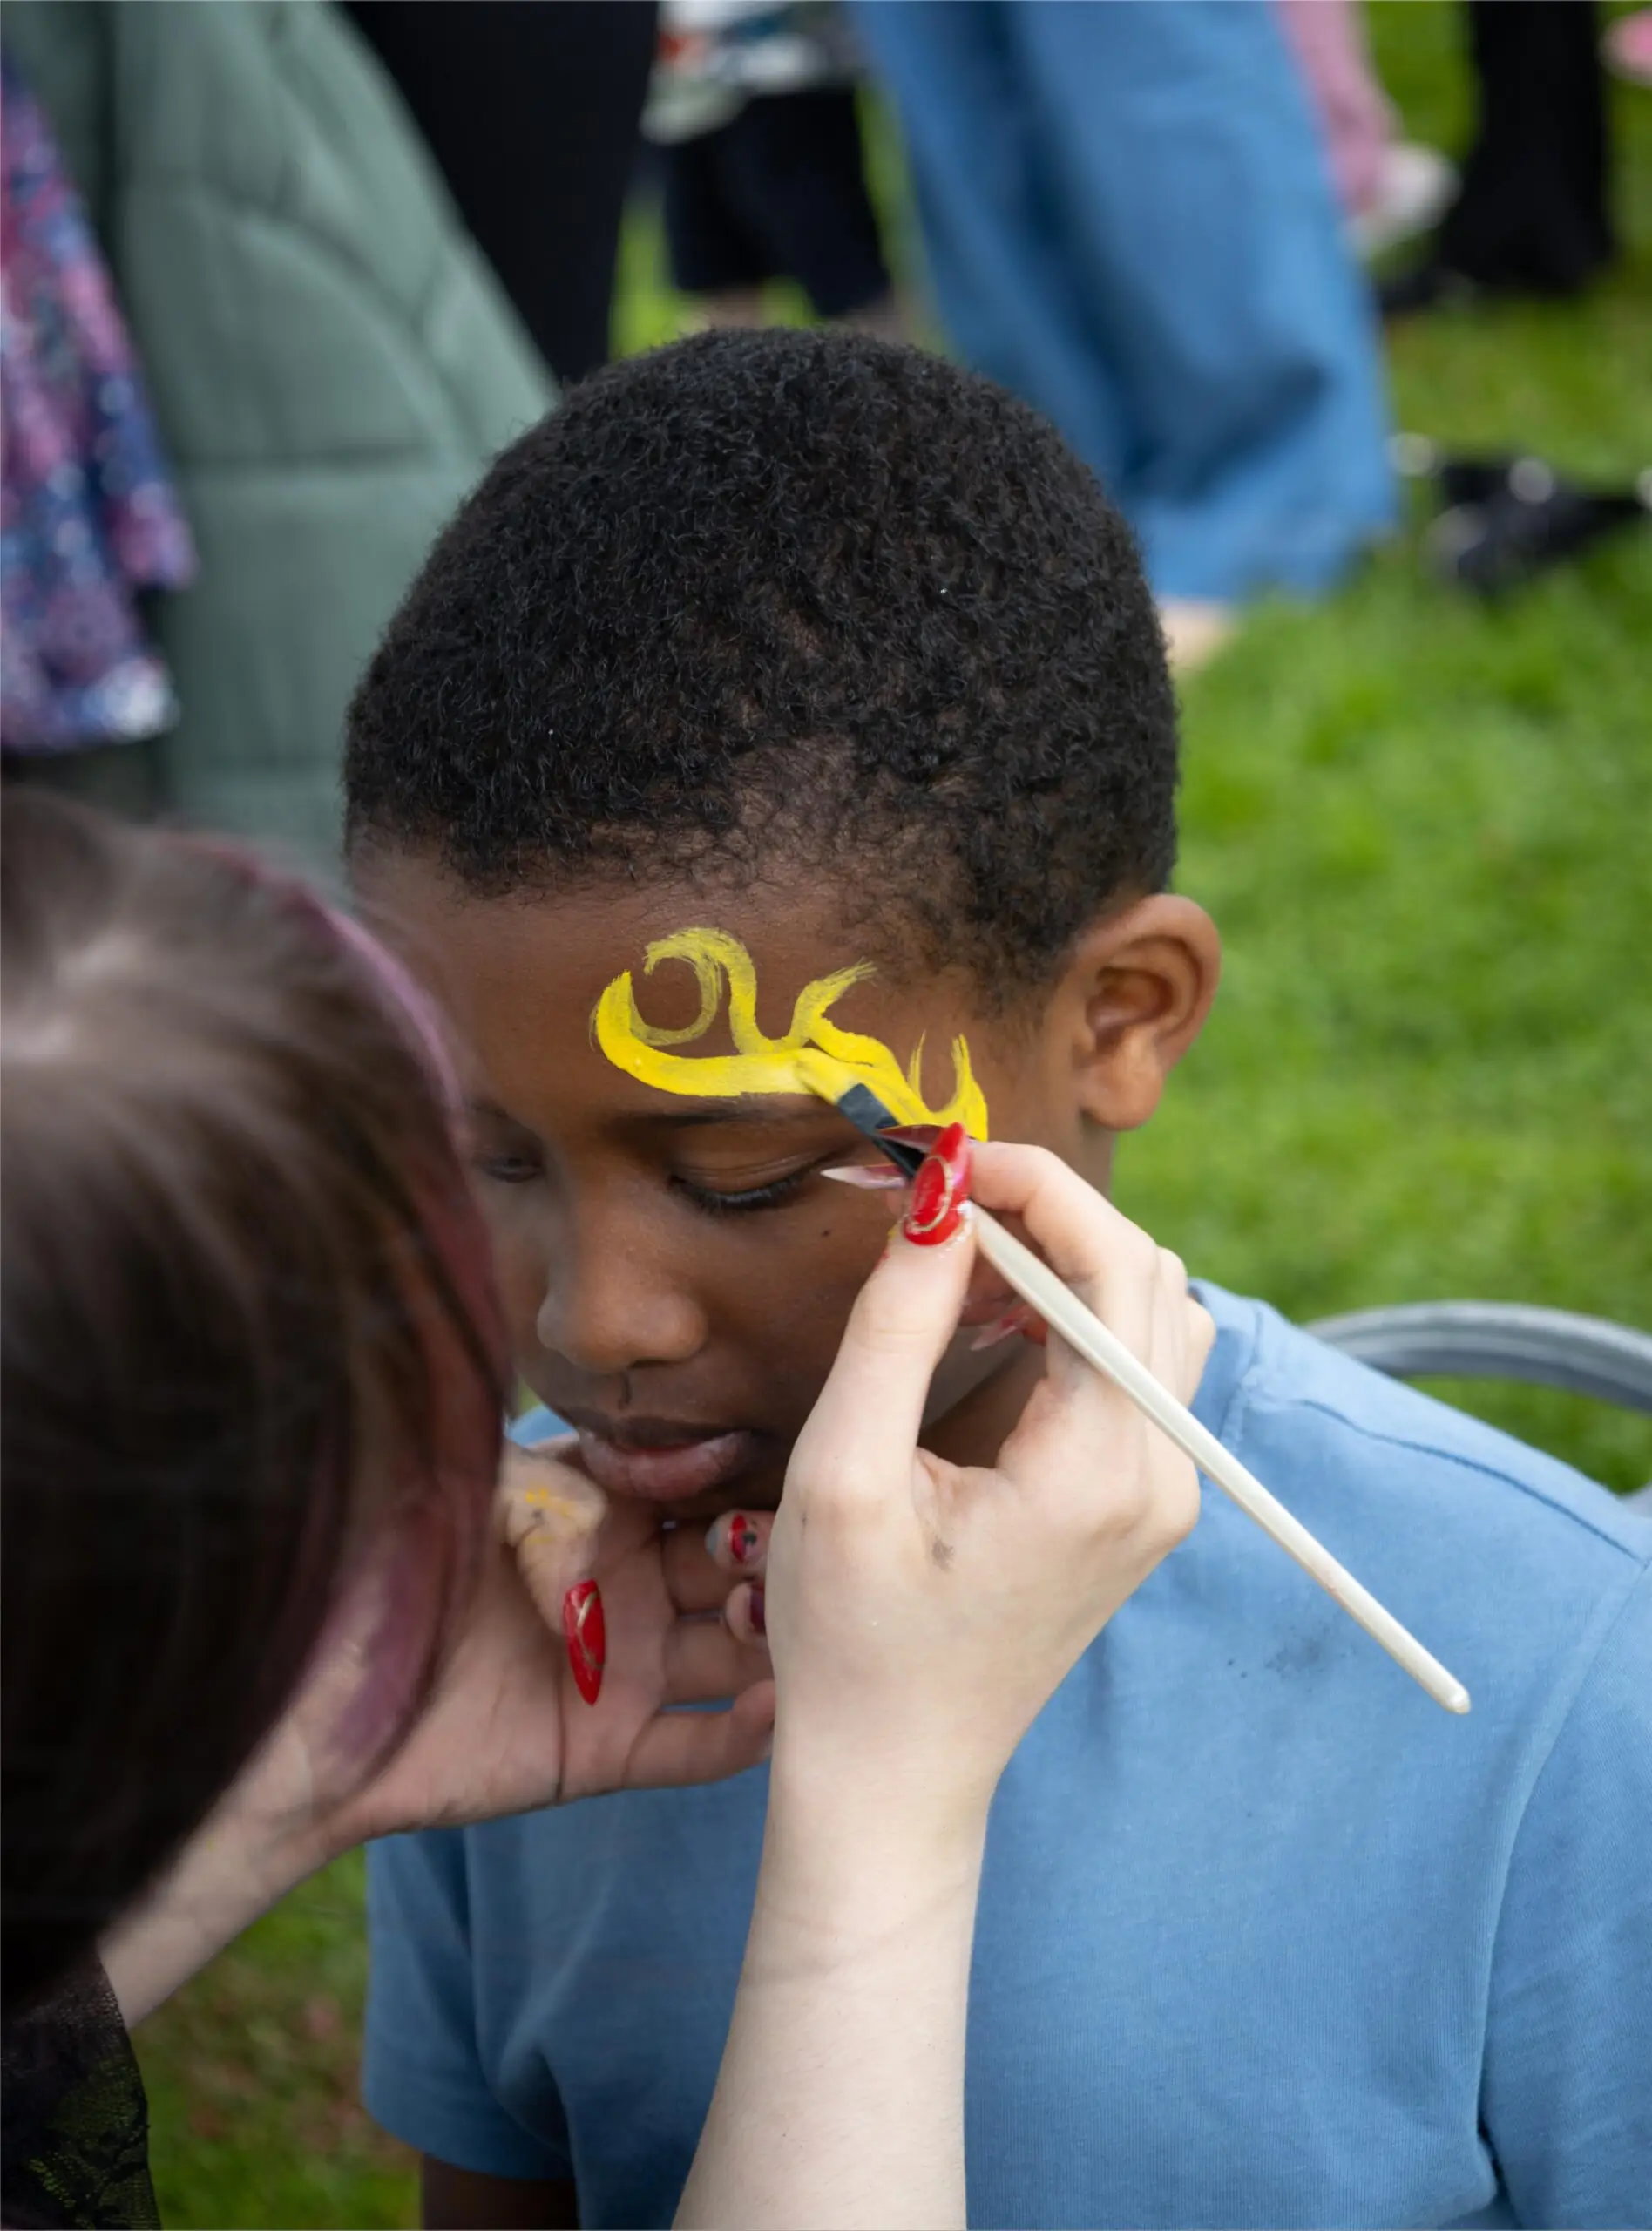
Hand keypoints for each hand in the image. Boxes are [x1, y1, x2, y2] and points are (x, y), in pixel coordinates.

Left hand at [337, 1441, 775, 1844]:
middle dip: (775, 1551)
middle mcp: (623, 1581)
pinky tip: (777, 1705)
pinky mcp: (608, 1749)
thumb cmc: (379, 1567)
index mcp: (597, 1505)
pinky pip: (699, 1745)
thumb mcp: (469, 1481)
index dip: (745, 1471)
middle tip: (812, 1547)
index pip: (699, 1479)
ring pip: (734, 1649)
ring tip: (811, 1624)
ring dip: (777, 1637)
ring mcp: (622, 1666)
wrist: (306, 1702)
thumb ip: (561, 1446)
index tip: (797, 1460)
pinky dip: (748, 1732)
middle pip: (731, 1560)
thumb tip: (646, 1412)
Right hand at [734, 1139, 1209, 1841]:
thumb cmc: (850, 1642)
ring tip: (952, 1279)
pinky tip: (981, 1330)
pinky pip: (1133, 1367)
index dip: (1033, 1182)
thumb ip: (898, 1323)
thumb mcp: (844, 1473)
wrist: (894, 1777)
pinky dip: (1067, 1317)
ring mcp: (1162, 1494)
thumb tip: (938, 1192)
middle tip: (932, 1210)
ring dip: (1061, 1265)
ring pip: (1152, 1312)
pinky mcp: (1139, 1504)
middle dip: (1044, 1213)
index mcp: (1100, 1469)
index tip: (939, 1157)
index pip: (1114, 1262)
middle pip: (1147, 1273)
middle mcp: (1161, 1475)